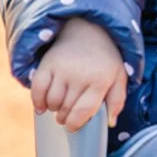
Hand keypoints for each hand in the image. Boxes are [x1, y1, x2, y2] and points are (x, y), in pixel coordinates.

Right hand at [31, 17, 126, 131]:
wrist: (88, 28)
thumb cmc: (105, 58)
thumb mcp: (119, 76)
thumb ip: (117, 100)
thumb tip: (110, 123)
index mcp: (100, 80)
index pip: (83, 111)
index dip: (75, 123)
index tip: (72, 127)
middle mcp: (80, 75)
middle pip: (66, 109)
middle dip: (64, 118)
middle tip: (65, 117)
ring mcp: (62, 69)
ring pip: (52, 102)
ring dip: (53, 109)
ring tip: (59, 107)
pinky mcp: (47, 63)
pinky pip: (37, 89)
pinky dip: (37, 101)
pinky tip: (42, 106)